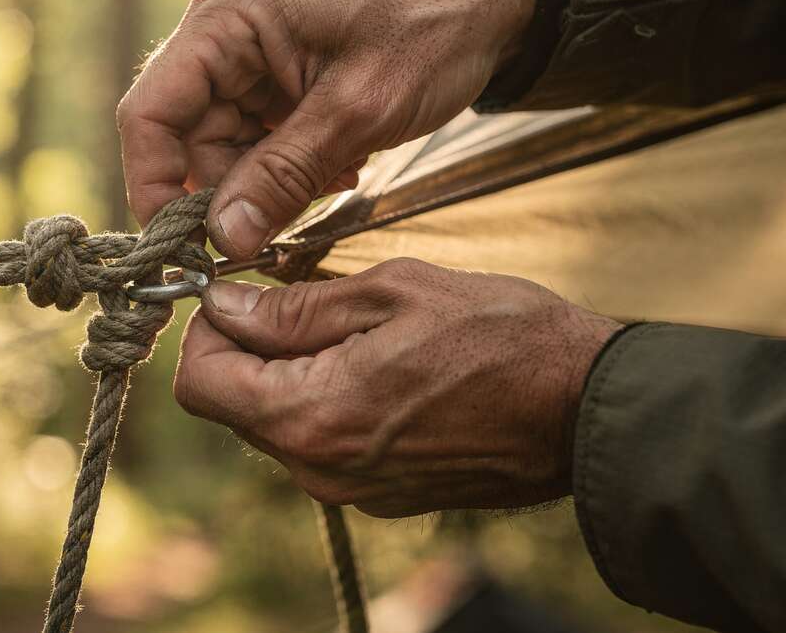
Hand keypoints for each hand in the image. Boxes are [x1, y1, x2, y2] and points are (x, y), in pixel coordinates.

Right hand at [118, 0, 535, 258]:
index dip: (154, 184)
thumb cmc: (429, 32)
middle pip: (183, 139)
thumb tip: (223, 240)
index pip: (149, 112)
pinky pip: (254, 147)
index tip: (182, 246)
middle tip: (266, 237)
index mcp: (226, 21)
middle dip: (222, 195)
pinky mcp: (272, 85)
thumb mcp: (357, 111)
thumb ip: (283, 176)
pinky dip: (286, 173)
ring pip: (219, 151)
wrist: (488, 6)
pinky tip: (338, 167)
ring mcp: (246, 62)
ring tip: (329, 180)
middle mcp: (223, 37)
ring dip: (263, 187)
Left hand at [173, 258, 621, 516]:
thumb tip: (222, 306)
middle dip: (244, 348)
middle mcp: (317, 468)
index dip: (204, 330)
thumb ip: (294, 308)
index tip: (237, 292)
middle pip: (231, 405)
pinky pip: (317, 443)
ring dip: (284, 373)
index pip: (198, 383)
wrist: (586, 409)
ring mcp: (348, 489)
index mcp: (311, 416)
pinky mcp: (376, 494)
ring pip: (273, 423)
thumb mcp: (390, 292)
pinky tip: (372, 364)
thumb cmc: (499, 336)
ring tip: (345, 327)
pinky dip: (321, 399)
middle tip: (292, 298)